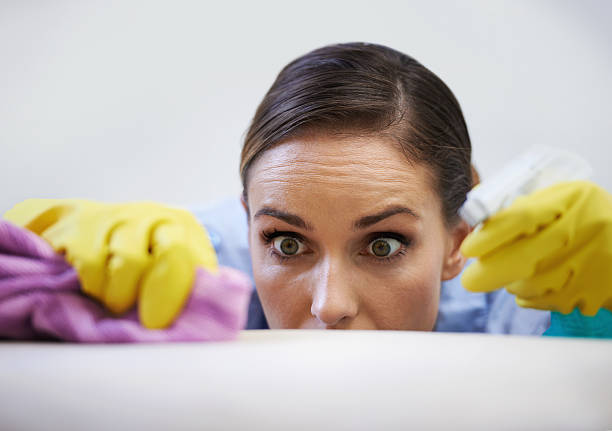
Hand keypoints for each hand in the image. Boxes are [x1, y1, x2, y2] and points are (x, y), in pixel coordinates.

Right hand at [4, 199, 217, 327]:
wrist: (85, 226)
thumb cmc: (136, 255)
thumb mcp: (169, 264)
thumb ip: (189, 285)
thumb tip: (207, 314)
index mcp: (184, 227)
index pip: (197, 259)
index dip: (185, 293)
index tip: (169, 322)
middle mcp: (156, 217)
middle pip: (172, 253)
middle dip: (162, 294)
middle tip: (151, 322)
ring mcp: (120, 218)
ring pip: (130, 261)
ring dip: (124, 294)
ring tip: (120, 304)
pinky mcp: (83, 228)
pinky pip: (93, 264)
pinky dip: (96, 287)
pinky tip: (98, 291)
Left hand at [460, 181, 611, 314]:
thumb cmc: (582, 217)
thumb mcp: (560, 200)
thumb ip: (524, 209)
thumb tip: (481, 228)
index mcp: (573, 199)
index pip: (523, 217)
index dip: (492, 236)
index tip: (469, 250)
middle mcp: (586, 228)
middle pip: (527, 256)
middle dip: (491, 272)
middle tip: (470, 281)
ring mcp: (594, 261)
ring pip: (536, 284)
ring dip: (514, 284)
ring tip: (513, 274)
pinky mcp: (596, 288)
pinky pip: (551, 300)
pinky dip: (534, 297)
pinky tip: (535, 285)